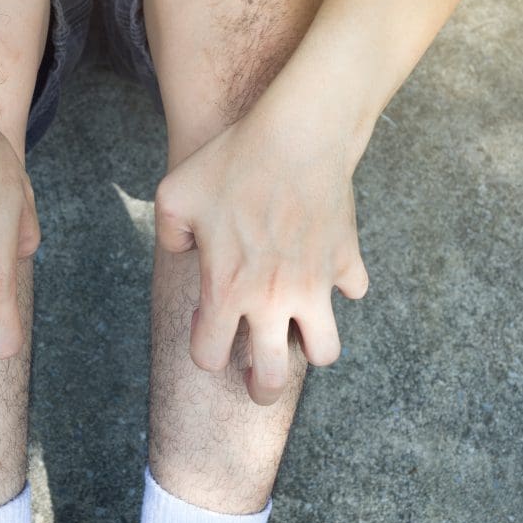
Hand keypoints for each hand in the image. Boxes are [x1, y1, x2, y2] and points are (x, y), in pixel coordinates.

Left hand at [154, 104, 368, 404]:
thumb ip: (169, 235)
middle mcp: (273, 299)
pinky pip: (354, 291)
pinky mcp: (347, 261)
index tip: (209, 326)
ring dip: (311, 345)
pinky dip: (342, 286)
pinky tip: (323, 266)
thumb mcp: (174, 195)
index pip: (210, 357)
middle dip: (260, 387)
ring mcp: (316, 284)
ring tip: (297, 328)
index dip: (205, 348)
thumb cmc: (230, 163)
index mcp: (227, 291)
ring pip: (326, 351)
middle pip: (271, 377)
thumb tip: (184, 255)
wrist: (297, 135)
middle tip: (257, 379)